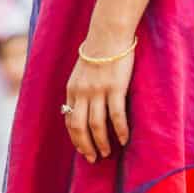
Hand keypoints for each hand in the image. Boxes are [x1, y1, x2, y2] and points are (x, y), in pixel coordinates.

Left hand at [63, 35, 135, 162]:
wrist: (109, 33)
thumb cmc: (98, 52)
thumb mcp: (80, 72)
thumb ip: (80, 91)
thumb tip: (81, 110)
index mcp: (72, 90)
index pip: (69, 120)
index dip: (75, 138)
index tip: (81, 150)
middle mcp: (82, 93)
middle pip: (79, 127)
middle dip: (85, 146)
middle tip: (92, 159)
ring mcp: (98, 91)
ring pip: (96, 125)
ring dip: (101, 142)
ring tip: (106, 153)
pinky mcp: (115, 87)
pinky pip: (116, 115)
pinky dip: (119, 130)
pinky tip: (124, 140)